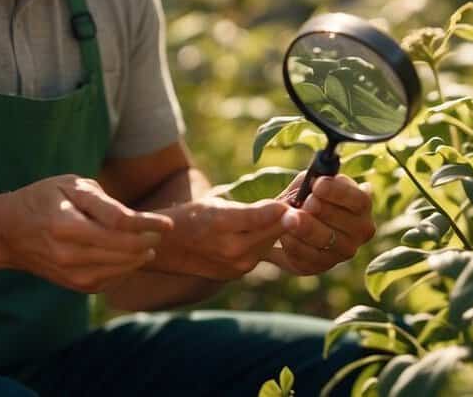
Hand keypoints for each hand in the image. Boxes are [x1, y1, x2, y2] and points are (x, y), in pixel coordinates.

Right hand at [0, 174, 173, 293]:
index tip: (168, 224)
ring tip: (149, 243)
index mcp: (66, 224)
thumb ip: (103, 202)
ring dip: (140, 256)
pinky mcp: (73, 284)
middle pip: (124, 250)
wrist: (8, 232)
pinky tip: (129, 256)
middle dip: (148, 241)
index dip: (148, 225)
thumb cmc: (42, 200)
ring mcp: (70, 272)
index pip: (119, 227)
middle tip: (161, 232)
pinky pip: (109, 280)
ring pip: (119, 268)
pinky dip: (124, 268)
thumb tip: (134, 220)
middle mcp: (68, 252)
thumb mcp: (69, 185)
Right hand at [149, 196, 293, 279]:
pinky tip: (270, 230)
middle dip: (288, 216)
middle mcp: (231, 248)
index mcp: (223, 223)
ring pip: (269, 243)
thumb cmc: (193, 216)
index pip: (264, 215)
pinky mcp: (237, 274)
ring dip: (279, 230)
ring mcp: (236, 265)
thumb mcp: (218, 202)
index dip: (285, 207)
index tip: (300, 198)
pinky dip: (265, 242)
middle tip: (303, 202)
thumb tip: (285, 206)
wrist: (168, 247)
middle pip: (273, 230)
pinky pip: (259, 254)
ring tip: (289, 214)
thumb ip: (251, 208)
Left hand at [268, 172, 375, 275]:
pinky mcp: (322, 265)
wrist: (293, 221)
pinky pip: (308, 257)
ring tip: (289, 218)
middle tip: (304, 204)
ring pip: (326, 240)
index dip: (338, 192)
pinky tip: (284, 235)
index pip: (359, 199)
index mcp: (361, 204)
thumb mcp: (310, 181)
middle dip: (321, 211)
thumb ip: (312, 180)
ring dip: (306, 229)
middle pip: (345, 223)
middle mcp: (359, 230)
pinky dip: (294, 244)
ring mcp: (343, 251)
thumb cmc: (307, 194)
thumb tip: (311, 182)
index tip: (317, 185)